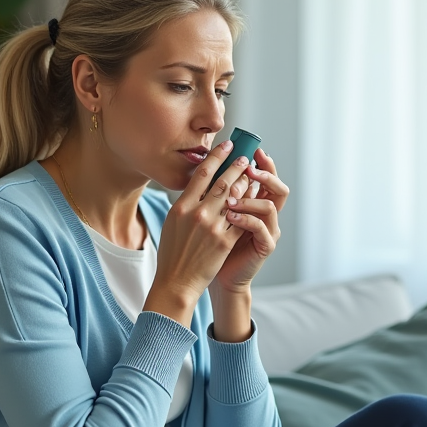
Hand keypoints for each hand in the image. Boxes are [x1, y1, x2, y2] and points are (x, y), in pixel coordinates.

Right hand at [149, 140, 256, 305]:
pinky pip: (241, 219)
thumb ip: (185, 203)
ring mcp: (213, 227)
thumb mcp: (172, 222)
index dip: (217, 156)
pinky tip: (254, 199)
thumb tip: (199, 185)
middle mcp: (197, 213)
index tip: (228, 146)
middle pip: (222, 181)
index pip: (202, 173)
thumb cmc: (172, 252)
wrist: (177, 280)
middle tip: (245, 157)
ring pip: (235, 198)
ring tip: (252, 174)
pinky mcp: (225, 241)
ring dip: (246, 183)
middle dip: (237, 166)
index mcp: (182, 206)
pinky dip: (249, 207)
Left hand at [211, 147, 288, 293]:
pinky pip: (262, 228)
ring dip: (250, 199)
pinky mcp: (266, 246)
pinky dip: (246, 219)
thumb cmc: (211, 243)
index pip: (266, 178)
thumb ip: (220, 192)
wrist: (214, 274)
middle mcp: (267, 215)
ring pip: (271, 206)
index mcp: (256, 203)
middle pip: (278, 188)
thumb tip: (212, 163)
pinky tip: (230, 216)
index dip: (263, 163)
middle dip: (265, 174)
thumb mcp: (214, 212)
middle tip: (248, 166)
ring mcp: (269, 230)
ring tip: (230, 199)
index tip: (251, 149)